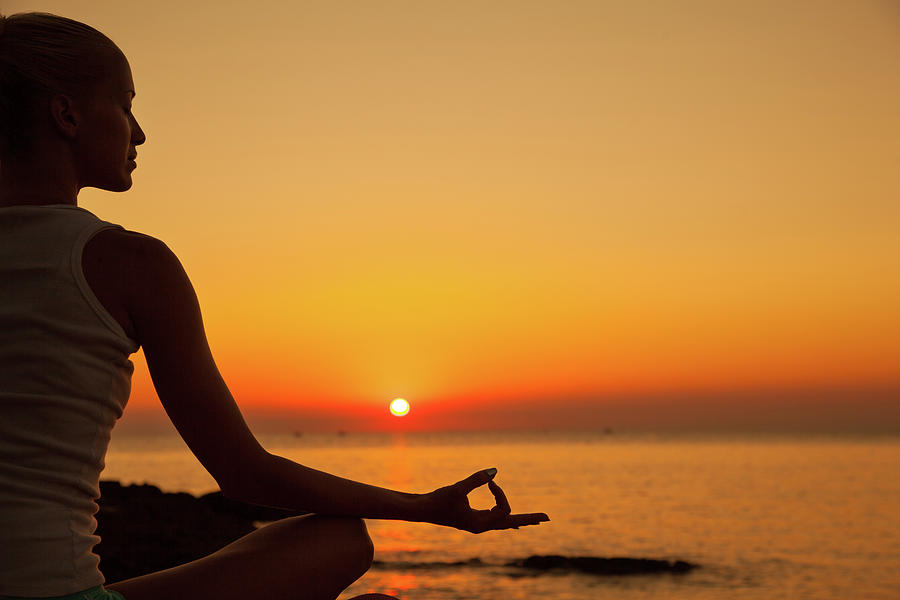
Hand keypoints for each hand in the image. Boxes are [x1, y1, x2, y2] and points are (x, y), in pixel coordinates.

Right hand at [420, 469, 549, 533]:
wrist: (420, 510)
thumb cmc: (437, 500)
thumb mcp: (457, 489)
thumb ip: (476, 480)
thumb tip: (495, 471)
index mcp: (480, 524)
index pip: (503, 508)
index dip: (500, 492)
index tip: (489, 481)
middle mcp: (481, 526)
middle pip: (511, 522)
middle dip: (529, 519)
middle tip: (548, 518)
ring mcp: (477, 524)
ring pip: (504, 523)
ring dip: (520, 520)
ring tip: (536, 522)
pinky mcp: (471, 519)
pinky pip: (495, 521)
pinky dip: (506, 519)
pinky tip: (512, 523)